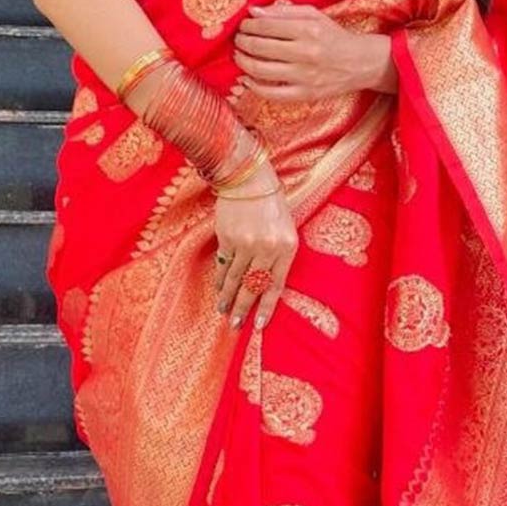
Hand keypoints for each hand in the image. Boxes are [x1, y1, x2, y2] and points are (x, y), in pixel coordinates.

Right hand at [214, 151, 296, 332]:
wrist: (248, 180)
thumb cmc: (271, 204)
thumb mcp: (286, 229)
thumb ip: (279, 255)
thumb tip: (266, 285)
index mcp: (287, 247)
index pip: (276, 286)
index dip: (266, 308)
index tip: (258, 325)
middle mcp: (267, 248)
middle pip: (253, 286)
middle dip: (243, 309)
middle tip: (235, 326)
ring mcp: (245, 243)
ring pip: (235, 279)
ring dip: (228, 297)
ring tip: (223, 311)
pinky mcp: (227, 238)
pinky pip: (223, 265)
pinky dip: (220, 279)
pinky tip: (219, 290)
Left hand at [234, 0, 391, 99]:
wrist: (360, 63)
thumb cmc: (333, 36)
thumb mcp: (314, 15)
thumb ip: (283, 11)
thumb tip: (253, 11)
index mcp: (308, 29)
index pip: (266, 26)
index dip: (248, 25)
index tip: (244, 25)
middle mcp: (305, 53)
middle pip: (260, 47)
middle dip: (242, 41)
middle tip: (238, 39)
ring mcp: (304, 76)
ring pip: (261, 70)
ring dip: (243, 62)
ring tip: (239, 55)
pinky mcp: (305, 94)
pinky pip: (271, 93)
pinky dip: (254, 86)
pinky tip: (247, 79)